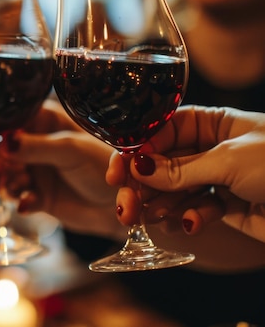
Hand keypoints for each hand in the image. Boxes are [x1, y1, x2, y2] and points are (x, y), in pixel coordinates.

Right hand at [0, 99, 122, 239]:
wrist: (123, 202)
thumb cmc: (104, 164)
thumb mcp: (71, 150)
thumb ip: (37, 148)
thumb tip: (4, 142)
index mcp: (44, 121)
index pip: (10, 121)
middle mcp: (36, 144)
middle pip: (0, 150)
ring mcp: (36, 170)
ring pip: (5, 175)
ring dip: (3, 182)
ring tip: (6, 189)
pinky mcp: (39, 195)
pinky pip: (19, 198)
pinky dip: (21, 201)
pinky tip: (28, 204)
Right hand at [107, 105, 264, 242]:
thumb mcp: (228, 160)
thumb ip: (179, 168)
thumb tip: (137, 167)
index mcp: (212, 122)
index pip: (160, 130)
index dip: (136, 149)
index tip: (119, 171)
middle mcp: (210, 147)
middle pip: (161, 163)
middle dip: (142, 184)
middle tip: (127, 205)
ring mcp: (217, 177)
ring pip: (173, 190)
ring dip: (160, 205)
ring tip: (151, 218)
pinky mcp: (226, 206)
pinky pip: (195, 210)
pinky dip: (189, 218)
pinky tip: (190, 224)